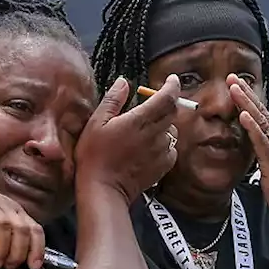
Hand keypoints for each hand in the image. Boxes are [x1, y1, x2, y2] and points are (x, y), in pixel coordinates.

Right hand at [0, 175, 46, 268]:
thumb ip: (8, 234)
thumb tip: (19, 260)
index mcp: (15, 211)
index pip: (35, 229)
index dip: (37, 249)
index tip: (33, 267)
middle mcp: (5, 206)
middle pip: (21, 230)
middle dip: (18, 252)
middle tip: (9, 266)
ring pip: (4, 226)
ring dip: (3, 247)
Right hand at [76, 75, 179, 201]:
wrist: (104, 189)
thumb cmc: (95, 155)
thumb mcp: (96, 123)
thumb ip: (113, 100)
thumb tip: (124, 82)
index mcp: (139, 120)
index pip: (167, 98)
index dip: (173, 86)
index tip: (172, 80)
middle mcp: (155, 134)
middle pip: (173, 112)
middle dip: (166, 104)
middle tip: (151, 105)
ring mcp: (162, 151)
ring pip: (172, 130)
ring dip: (164, 125)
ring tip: (145, 130)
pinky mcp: (164, 165)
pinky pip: (172, 148)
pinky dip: (164, 143)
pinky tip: (149, 147)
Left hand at [229, 75, 268, 225]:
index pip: (264, 114)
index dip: (251, 98)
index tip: (238, 83)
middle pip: (261, 112)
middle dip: (247, 93)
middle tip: (232, 76)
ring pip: (261, 122)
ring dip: (247, 103)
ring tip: (235, 87)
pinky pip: (262, 142)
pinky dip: (253, 128)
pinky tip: (243, 115)